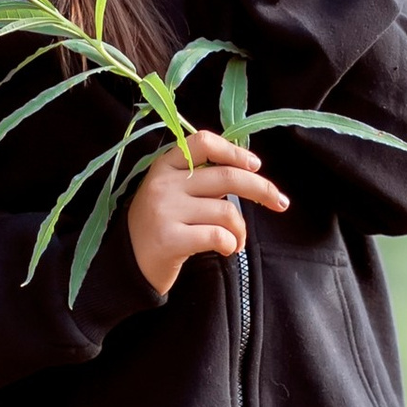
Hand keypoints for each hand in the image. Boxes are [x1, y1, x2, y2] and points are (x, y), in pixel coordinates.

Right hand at [127, 128, 289, 296]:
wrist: (126, 264)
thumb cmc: (159, 225)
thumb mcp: (171, 192)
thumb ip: (200, 178)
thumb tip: (248, 171)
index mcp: (165, 165)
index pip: (203, 142)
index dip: (234, 151)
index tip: (255, 166)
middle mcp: (164, 183)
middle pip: (226, 176)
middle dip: (261, 188)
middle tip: (280, 202)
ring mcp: (165, 210)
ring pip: (227, 211)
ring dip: (241, 230)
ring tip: (236, 241)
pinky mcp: (170, 239)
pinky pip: (218, 236)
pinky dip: (231, 244)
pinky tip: (226, 249)